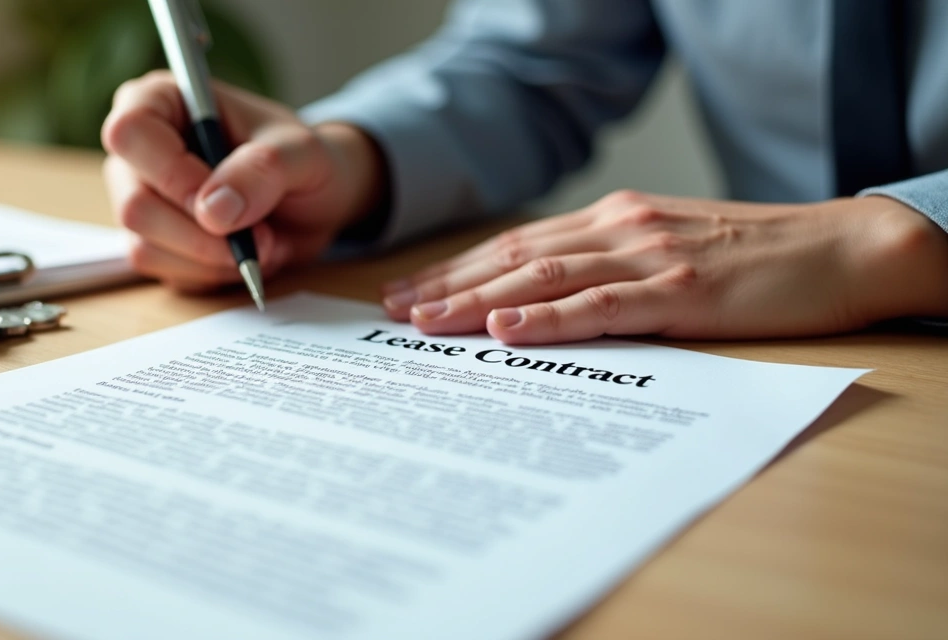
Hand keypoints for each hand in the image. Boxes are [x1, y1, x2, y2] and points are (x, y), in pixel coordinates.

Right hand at [102, 71, 385, 291]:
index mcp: (162, 100)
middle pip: (134, 205)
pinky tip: (241, 255)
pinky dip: (211, 273)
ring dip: (213, 258)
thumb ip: (263, 170)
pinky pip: (164, 272)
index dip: (172, 174)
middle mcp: (139, 150)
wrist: (312, 201)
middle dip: (203, 234)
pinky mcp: (151, 242)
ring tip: (262, 242)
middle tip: (262, 235)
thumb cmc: (300, 159)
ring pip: (145, 246)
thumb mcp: (302, 153)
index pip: (130, 133)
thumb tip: (212, 209)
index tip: (222, 204)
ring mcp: (139, 198)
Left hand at [381, 190, 947, 343]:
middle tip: (395, 311)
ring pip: (542, 277)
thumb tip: (549, 299)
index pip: (518, 244)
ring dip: (478, 301)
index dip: (460, 268)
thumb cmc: (757, 258)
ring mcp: (649, 257)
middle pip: (514, 257)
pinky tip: (506, 330)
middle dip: (449, 285)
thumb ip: (612, 265)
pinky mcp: (681, 291)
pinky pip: (600, 305)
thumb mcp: (671, 249)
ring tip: (426, 322)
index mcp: (614, 219)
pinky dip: (547, 318)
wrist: (842, 249)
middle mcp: (620, 229)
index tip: (413, 292)